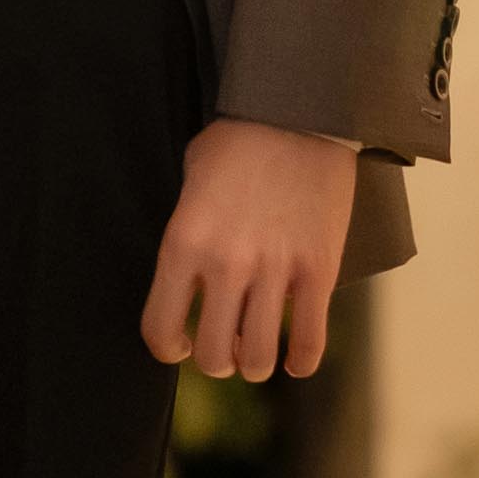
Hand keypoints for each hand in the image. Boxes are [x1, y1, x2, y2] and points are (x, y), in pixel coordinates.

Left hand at [140, 120, 356, 385]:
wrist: (299, 113)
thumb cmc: (237, 142)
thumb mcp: (191, 181)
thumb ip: (187, 234)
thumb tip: (191, 279)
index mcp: (183, 242)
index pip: (160, 328)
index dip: (167, 348)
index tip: (180, 343)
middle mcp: (225, 264)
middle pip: (213, 356)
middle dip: (216, 360)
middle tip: (223, 348)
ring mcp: (274, 269)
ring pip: (258, 359)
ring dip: (255, 364)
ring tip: (255, 352)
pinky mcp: (318, 270)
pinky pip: (308, 342)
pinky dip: (301, 361)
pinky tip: (295, 358)